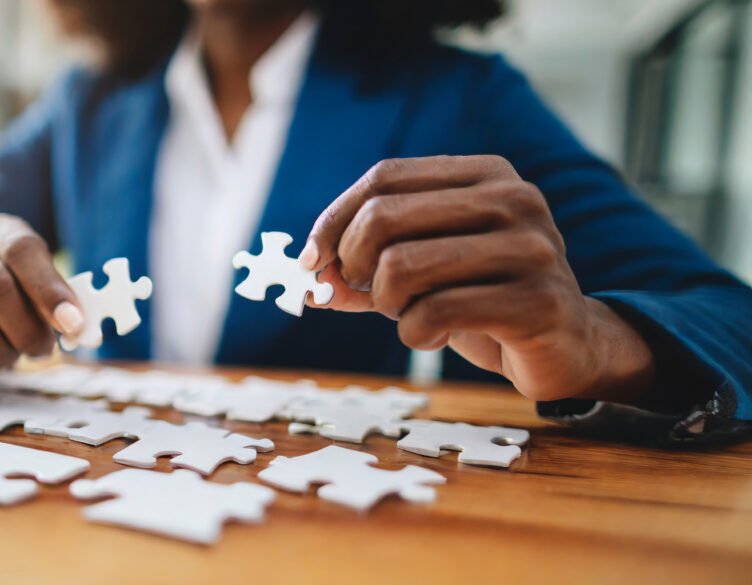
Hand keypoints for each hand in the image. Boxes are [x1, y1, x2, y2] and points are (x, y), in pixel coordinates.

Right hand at [0, 214, 83, 385]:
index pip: (21, 250)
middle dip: (29, 329)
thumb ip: (60, 298)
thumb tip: (75, 325)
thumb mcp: (41, 282)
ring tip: (12, 349)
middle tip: (44, 348)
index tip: (73, 323)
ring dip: (9, 355)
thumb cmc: (18, 291)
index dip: (50, 290)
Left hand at [299, 155, 654, 402]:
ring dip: (386, 303)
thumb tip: (302, 275)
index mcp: (485, 174)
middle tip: (368, 293)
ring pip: (402, 265)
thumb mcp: (420, 273)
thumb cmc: (483, 298)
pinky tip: (432, 337)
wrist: (565, 345)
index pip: (383, 177)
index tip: (311, 260)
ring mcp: (531, 248)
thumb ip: (362, 268)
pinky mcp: (536, 301)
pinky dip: (414, 333)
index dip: (334, 220)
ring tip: (408, 315)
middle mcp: (513, 199)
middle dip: (354, 264)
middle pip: (383, 216)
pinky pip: (434, 313)